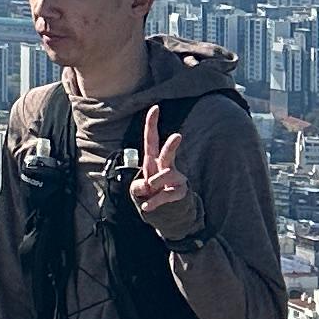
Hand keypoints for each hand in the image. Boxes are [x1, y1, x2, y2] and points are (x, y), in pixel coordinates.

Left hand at [127, 105, 196, 230]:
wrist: (168, 211)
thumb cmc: (151, 193)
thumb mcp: (139, 189)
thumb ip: (138, 187)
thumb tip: (146, 187)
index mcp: (153, 161)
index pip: (151, 140)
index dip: (152, 124)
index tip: (155, 107)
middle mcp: (165, 166)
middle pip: (168, 153)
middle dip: (172, 145)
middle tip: (178, 136)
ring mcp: (175, 178)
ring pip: (166, 176)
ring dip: (154, 184)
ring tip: (150, 189)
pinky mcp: (180, 192)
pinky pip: (166, 195)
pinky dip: (155, 202)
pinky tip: (147, 207)